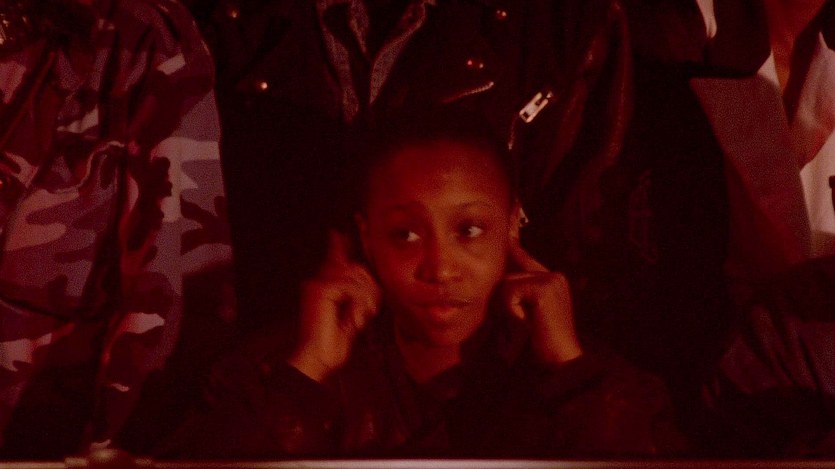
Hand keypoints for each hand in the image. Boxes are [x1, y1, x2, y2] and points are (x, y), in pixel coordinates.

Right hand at [287, 231, 380, 381]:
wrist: (318, 358)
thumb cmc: (333, 342)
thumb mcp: (351, 313)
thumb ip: (357, 293)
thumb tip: (364, 277)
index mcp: (323, 286)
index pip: (335, 258)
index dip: (339, 244)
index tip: (338, 233)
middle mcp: (317, 281)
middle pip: (355, 268)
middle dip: (369, 288)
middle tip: (367, 312)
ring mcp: (317, 284)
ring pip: (356, 276)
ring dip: (366, 299)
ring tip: (360, 318)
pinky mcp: (320, 290)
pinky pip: (351, 286)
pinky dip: (359, 303)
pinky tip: (353, 319)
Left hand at [500, 237, 582, 364]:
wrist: (559, 363)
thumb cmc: (538, 344)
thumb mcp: (522, 313)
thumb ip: (513, 294)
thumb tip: (495, 280)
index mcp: (550, 279)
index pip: (523, 253)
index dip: (513, 232)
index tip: (512, 207)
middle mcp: (553, 275)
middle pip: (507, 275)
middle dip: (504, 301)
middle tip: (522, 323)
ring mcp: (551, 279)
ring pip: (507, 284)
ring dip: (508, 309)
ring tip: (526, 325)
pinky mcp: (545, 288)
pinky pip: (510, 292)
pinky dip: (512, 312)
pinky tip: (528, 324)